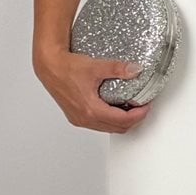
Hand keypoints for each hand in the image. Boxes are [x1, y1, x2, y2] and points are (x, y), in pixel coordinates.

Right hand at [36, 49, 152, 132]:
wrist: (49, 66)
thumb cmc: (66, 67)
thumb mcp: (96, 67)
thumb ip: (117, 68)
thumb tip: (135, 69)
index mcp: (91, 110)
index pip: (122, 121)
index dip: (138, 115)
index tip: (146, 106)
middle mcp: (85, 118)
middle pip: (116, 128)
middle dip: (132, 120)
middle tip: (141, 107)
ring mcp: (79, 119)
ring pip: (107, 128)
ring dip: (120, 121)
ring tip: (129, 107)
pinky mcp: (75, 116)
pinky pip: (97, 124)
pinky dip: (109, 119)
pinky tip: (112, 107)